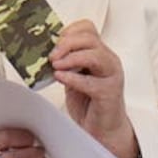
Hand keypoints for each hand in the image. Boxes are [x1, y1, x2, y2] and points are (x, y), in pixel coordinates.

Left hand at [49, 19, 137, 157]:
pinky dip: (73, 77)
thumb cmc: (89, 103)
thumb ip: (65, 63)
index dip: (69, 31)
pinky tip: (60, 78)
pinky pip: (91, 81)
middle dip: (66, 44)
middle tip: (51, 56)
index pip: (88, 28)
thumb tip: (45, 53)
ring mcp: (111, 76)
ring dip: (71, 57)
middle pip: (90, 38)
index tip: (54, 42)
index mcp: (100, 53)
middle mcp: (108, 61)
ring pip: (94, 55)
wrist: (102, 130)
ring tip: (55, 65)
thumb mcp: (73, 77)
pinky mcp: (109, 93)